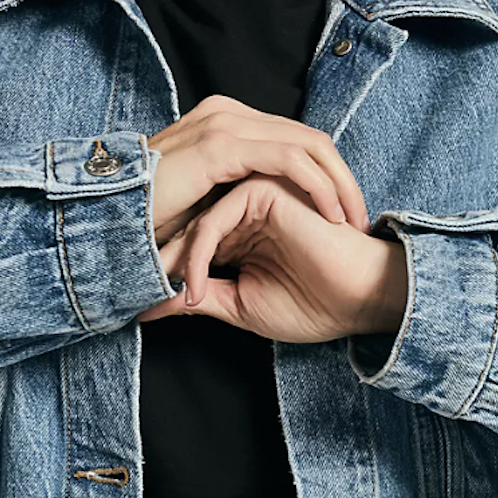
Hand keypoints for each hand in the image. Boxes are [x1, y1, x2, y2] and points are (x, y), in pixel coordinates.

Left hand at [139, 173, 409, 344]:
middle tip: (140, 299)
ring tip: (168, 293)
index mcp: (242, 228)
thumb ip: (198, 300)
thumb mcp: (240, 305)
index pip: (189, 240)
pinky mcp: (267, 188)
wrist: (358, 300)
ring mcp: (257, 193)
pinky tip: (197, 288)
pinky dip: (201, 253)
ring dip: (178, 259)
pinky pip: (218, 216)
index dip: (166, 274)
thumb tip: (146, 310)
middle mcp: (246, 207)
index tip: (141, 306)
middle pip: (187, 225)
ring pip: (197, 219)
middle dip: (163, 265)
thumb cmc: (312, 305)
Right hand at [147, 93, 370, 244]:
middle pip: (310, 138)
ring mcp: (224, 124)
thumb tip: (270, 210)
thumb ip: (234, 193)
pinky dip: (318, 185)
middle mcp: (227, 113)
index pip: (294, 139)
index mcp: (224, 121)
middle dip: (342, 178)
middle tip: (361, 218)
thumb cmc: (145, 219)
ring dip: (339, 183)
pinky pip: (290, 160)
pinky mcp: (222, 145)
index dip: (327, 174)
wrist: (104, 218)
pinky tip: (331, 213)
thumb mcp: (201, 200)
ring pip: (309, 144)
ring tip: (354, 219)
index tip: (344, 214)